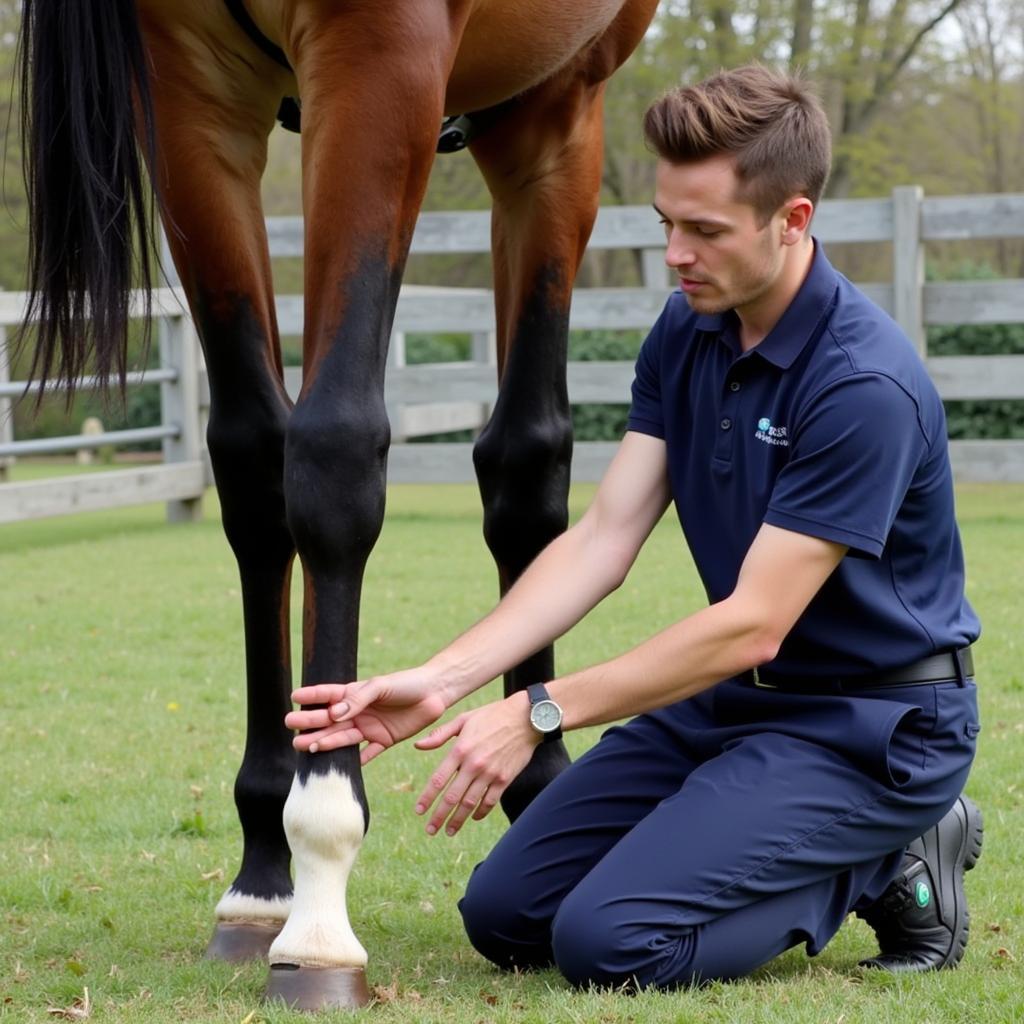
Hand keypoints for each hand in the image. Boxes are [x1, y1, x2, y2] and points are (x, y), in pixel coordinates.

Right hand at [286, 668, 447, 763]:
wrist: (435, 693)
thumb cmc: (406, 683)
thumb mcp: (381, 686)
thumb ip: (358, 699)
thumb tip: (333, 713)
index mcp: (356, 692)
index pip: (329, 694)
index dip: (311, 696)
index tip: (293, 698)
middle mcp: (359, 711)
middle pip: (330, 719)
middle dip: (310, 722)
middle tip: (290, 727)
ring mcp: (370, 727)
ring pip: (342, 737)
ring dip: (324, 741)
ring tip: (303, 745)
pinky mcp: (384, 740)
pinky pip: (366, 753)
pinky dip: (355, 760)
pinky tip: (337, 767)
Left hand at [413, 692, 537, 836]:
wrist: (526, 718)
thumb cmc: (492, 715)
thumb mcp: (464, 719)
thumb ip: (440, 734)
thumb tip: (417, 746)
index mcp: (460, 749)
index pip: (438, 779)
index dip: (427, 797)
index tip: (419, 811)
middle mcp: (473, 764)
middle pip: (452, 797)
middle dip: (439, 816)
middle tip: (430, 830)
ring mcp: (490, 773)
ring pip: (470, 803)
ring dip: (458, 820)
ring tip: (449, 831)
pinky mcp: (505, 779)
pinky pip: (490, 801)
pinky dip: (480, 812)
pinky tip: (473, 818)